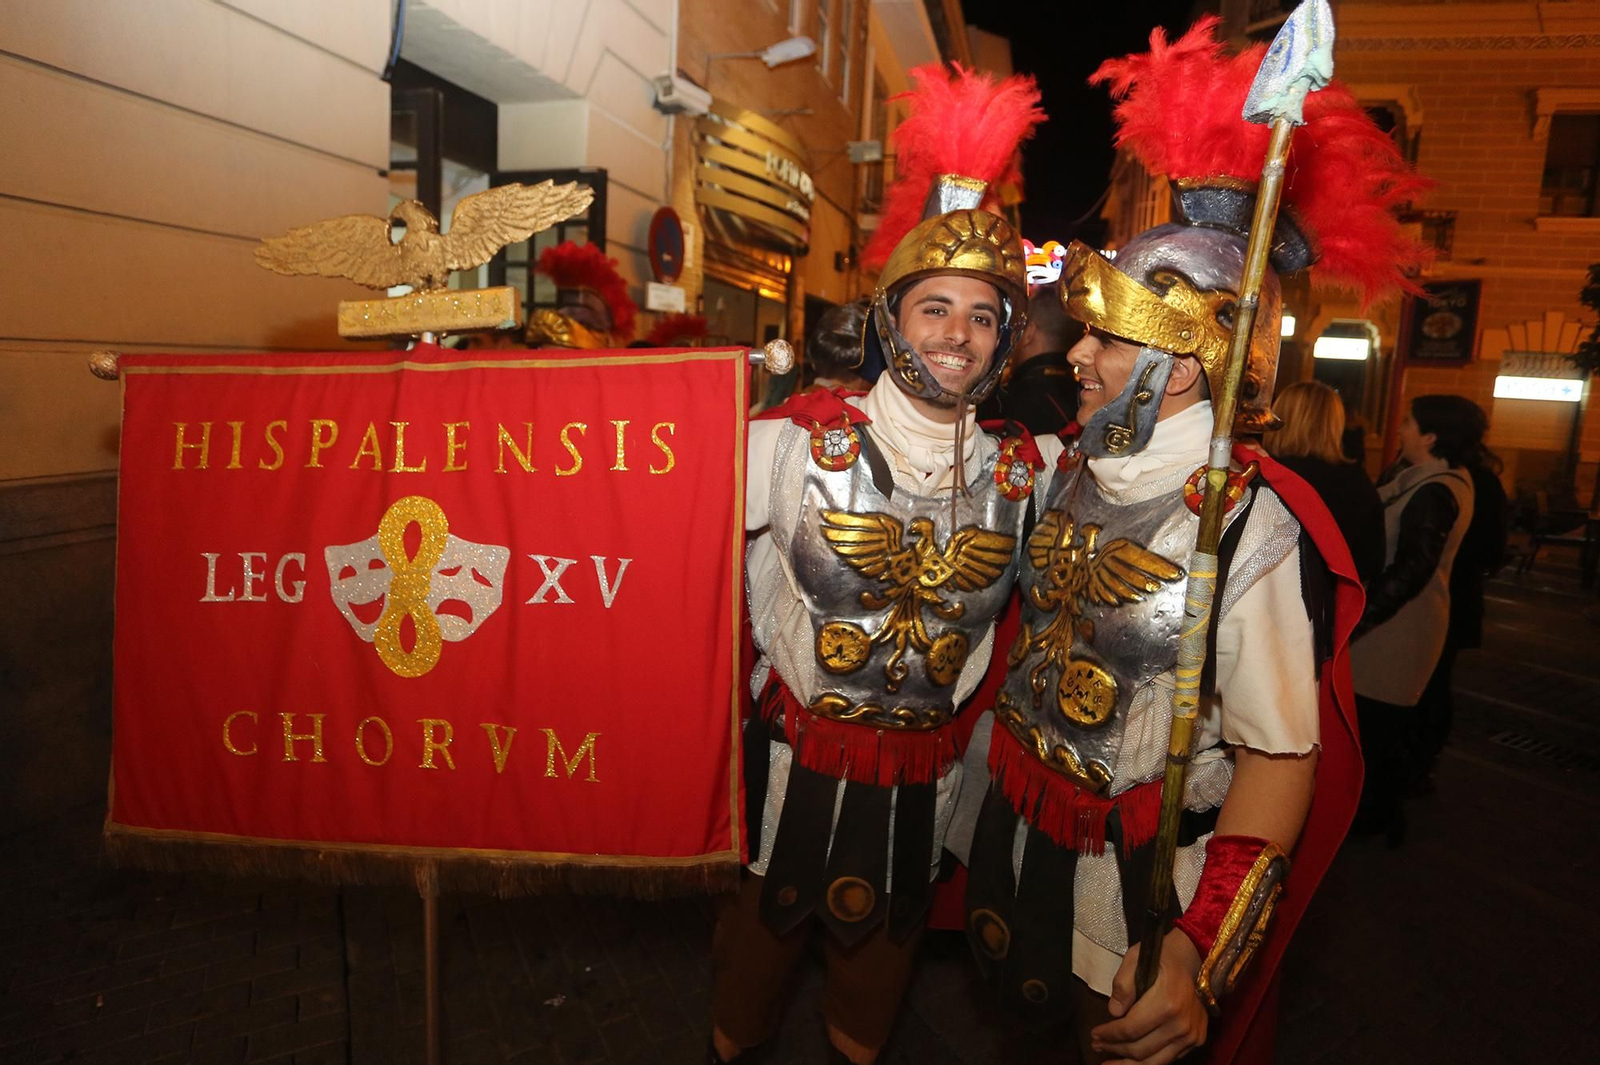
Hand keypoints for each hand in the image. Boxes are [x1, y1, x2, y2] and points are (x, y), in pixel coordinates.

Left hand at [1089, 929, 1207, 1064]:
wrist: (1197, 956)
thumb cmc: (1163, 955)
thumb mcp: (1135, 958)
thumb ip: (1122, 986)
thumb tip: (1114, 1013)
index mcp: (1166, 1004)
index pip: (1130, 1030)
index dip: (1109, 1035)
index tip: (1094, 1034)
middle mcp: (1181, 1025)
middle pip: (1140, 1050)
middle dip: (1114, 1050)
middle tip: (1096, 1046)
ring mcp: (1191, 1035)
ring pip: (1155, 1062)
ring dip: (1129, 1064)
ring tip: (1109, 1063)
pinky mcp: (1197, 1040)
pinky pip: (1169, 1058)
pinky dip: (1148, 1061)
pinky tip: (1133, 1059)